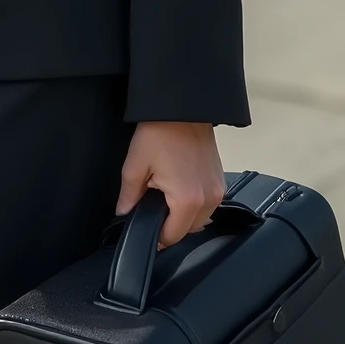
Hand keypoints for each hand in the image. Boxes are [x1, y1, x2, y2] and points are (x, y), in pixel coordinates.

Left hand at [117, 121, 224, 248]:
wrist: (183, 107)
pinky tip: (181, 187)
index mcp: (187, 199)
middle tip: (154, 206)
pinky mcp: (220, 179)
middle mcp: (207, 198)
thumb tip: (123, 212)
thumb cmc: (160, 131)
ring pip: (201, 219)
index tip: (146, 228)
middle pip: (188, 230)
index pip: (172, 236)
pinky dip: (195, 203)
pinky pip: (208, 203)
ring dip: (185, 216)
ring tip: (167, 195)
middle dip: (170, 225)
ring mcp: (216, 189)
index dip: (156, 236)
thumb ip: (128, 195)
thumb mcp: (136, 163)